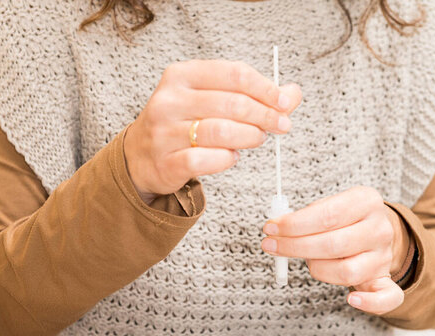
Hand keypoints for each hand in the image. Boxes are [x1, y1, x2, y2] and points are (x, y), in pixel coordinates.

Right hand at [124, 60, 301, 199]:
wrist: (141, 156)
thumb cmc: (183, 123)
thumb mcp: (211, 99)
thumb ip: (252, 95)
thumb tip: (293, 94)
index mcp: (181, 75)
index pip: (234, 74)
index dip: (265, 88)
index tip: (285, 102)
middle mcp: (169, 100)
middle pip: (232, 104)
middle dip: (264, 115)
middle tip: (282, 125)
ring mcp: (164, 132)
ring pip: (221, 132)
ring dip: (250, 136)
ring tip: (258, 138)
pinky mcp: (166, 162)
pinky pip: (207, 161)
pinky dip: (227, 159)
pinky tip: (232, 156)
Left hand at [261, 187, 409, 314]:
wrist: (375, 232)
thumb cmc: (343, 219)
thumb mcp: (330, 205)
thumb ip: (306, 215)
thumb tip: (276, 227)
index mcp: (366, 202)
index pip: (327, 215)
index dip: (294, 224)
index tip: (270, 228)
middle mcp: (379, 229)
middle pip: (333, 244)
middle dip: (295, 246)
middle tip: (271, 246)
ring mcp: (383, 257)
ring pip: (347, 271)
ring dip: (317, 269)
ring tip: (308, 261)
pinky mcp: (384, 280)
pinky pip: (386, 297)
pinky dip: (369, 303)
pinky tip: (350, 299)